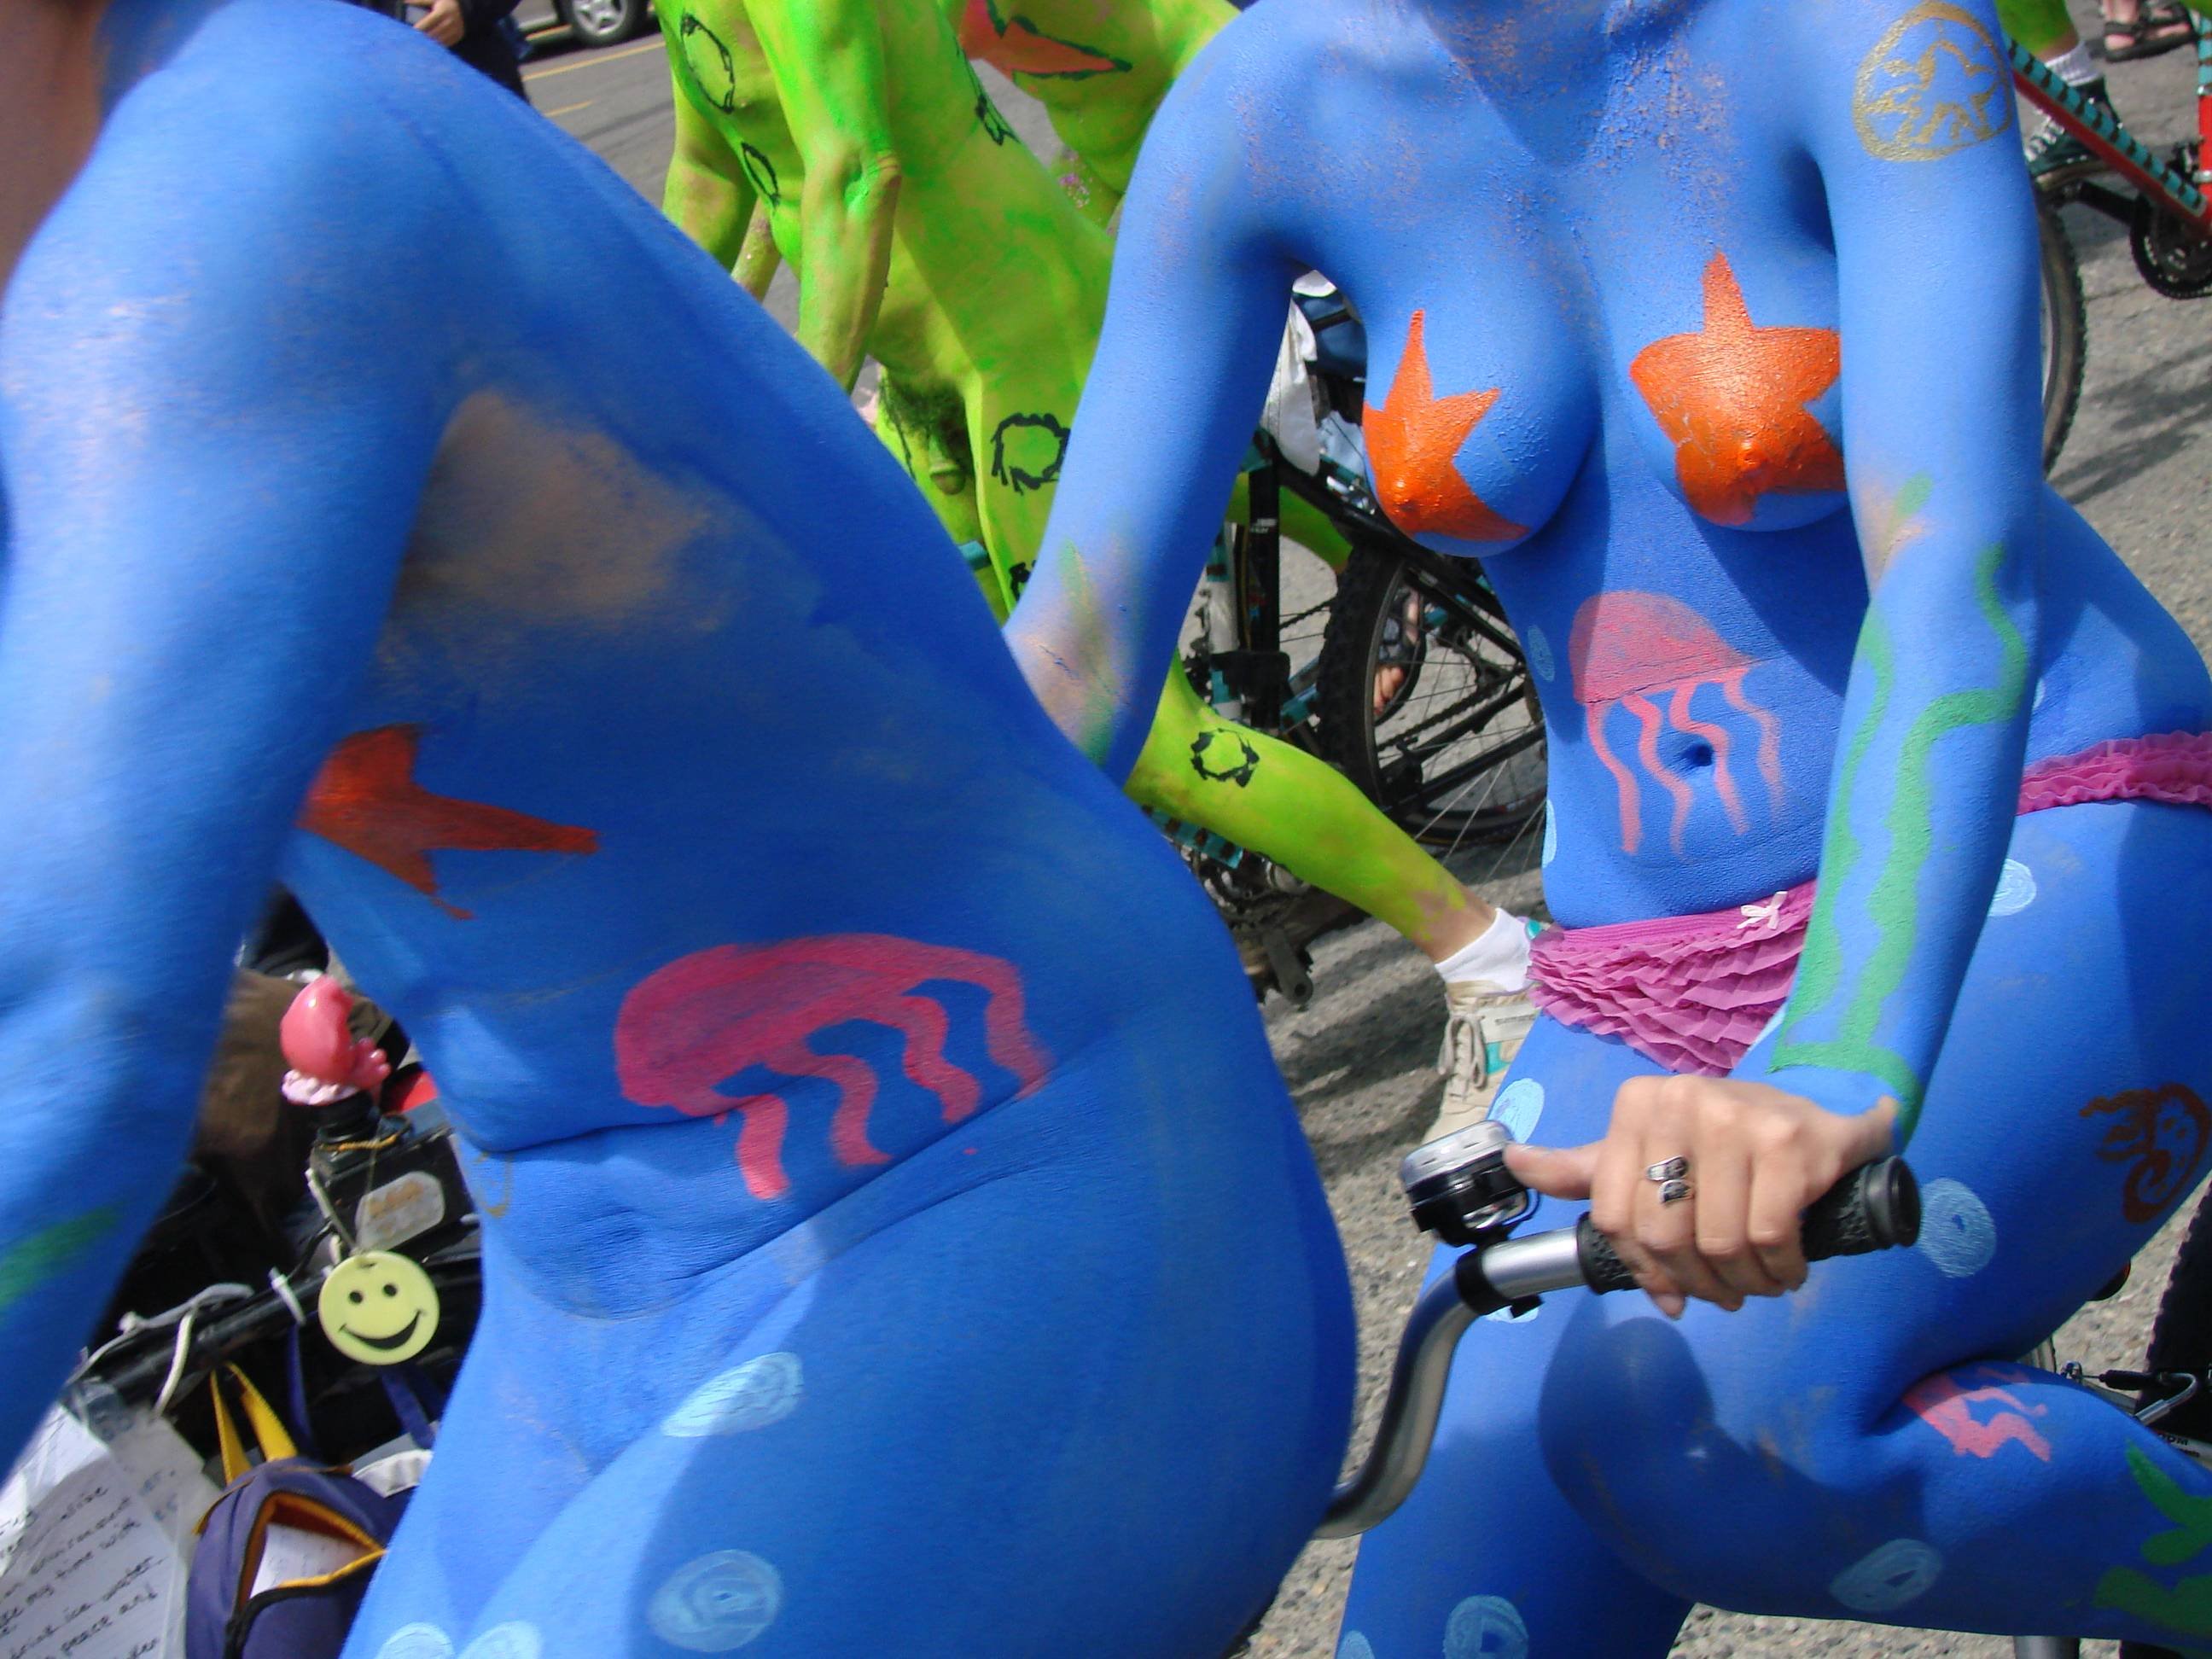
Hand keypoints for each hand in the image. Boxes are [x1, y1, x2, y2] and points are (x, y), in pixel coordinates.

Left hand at [414, 0, 464, 48]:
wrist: (462, 8)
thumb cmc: (444, 3)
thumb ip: (420, 1)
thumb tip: (405, 1)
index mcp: (442, 11)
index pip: (429, 22)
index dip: (420, 27)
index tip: (412, 31)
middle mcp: (450, 21)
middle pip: (434, 33)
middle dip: (424, 37)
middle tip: (416, 39)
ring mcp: (455, 29)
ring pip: (440, 40)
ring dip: (431, 42)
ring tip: (424, 43)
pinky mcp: (458, 35)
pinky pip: (447, 43)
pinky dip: (439, 44)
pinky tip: (433, 44)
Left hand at [1504, 1076, 1896, 1317]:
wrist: (1817, 1117)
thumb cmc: (1723, 1143)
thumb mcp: (1649, 1149)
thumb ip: (1585, 1167)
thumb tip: (1514, 1162)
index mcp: (1637, 1103)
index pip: (1614, 1215)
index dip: (1641, 1267)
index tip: (1670, 1290)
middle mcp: (1681, 1100)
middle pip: (1662, 1233)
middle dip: (1694, 1282)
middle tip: (1721, 1293)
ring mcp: (1736, 1117)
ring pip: (1717, 1242)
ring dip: (1741, 1283)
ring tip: (1755, 1283)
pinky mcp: (1789, 1142)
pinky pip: (1768, 1236)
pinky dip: (1779, 1269)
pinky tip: (1787, 1269)